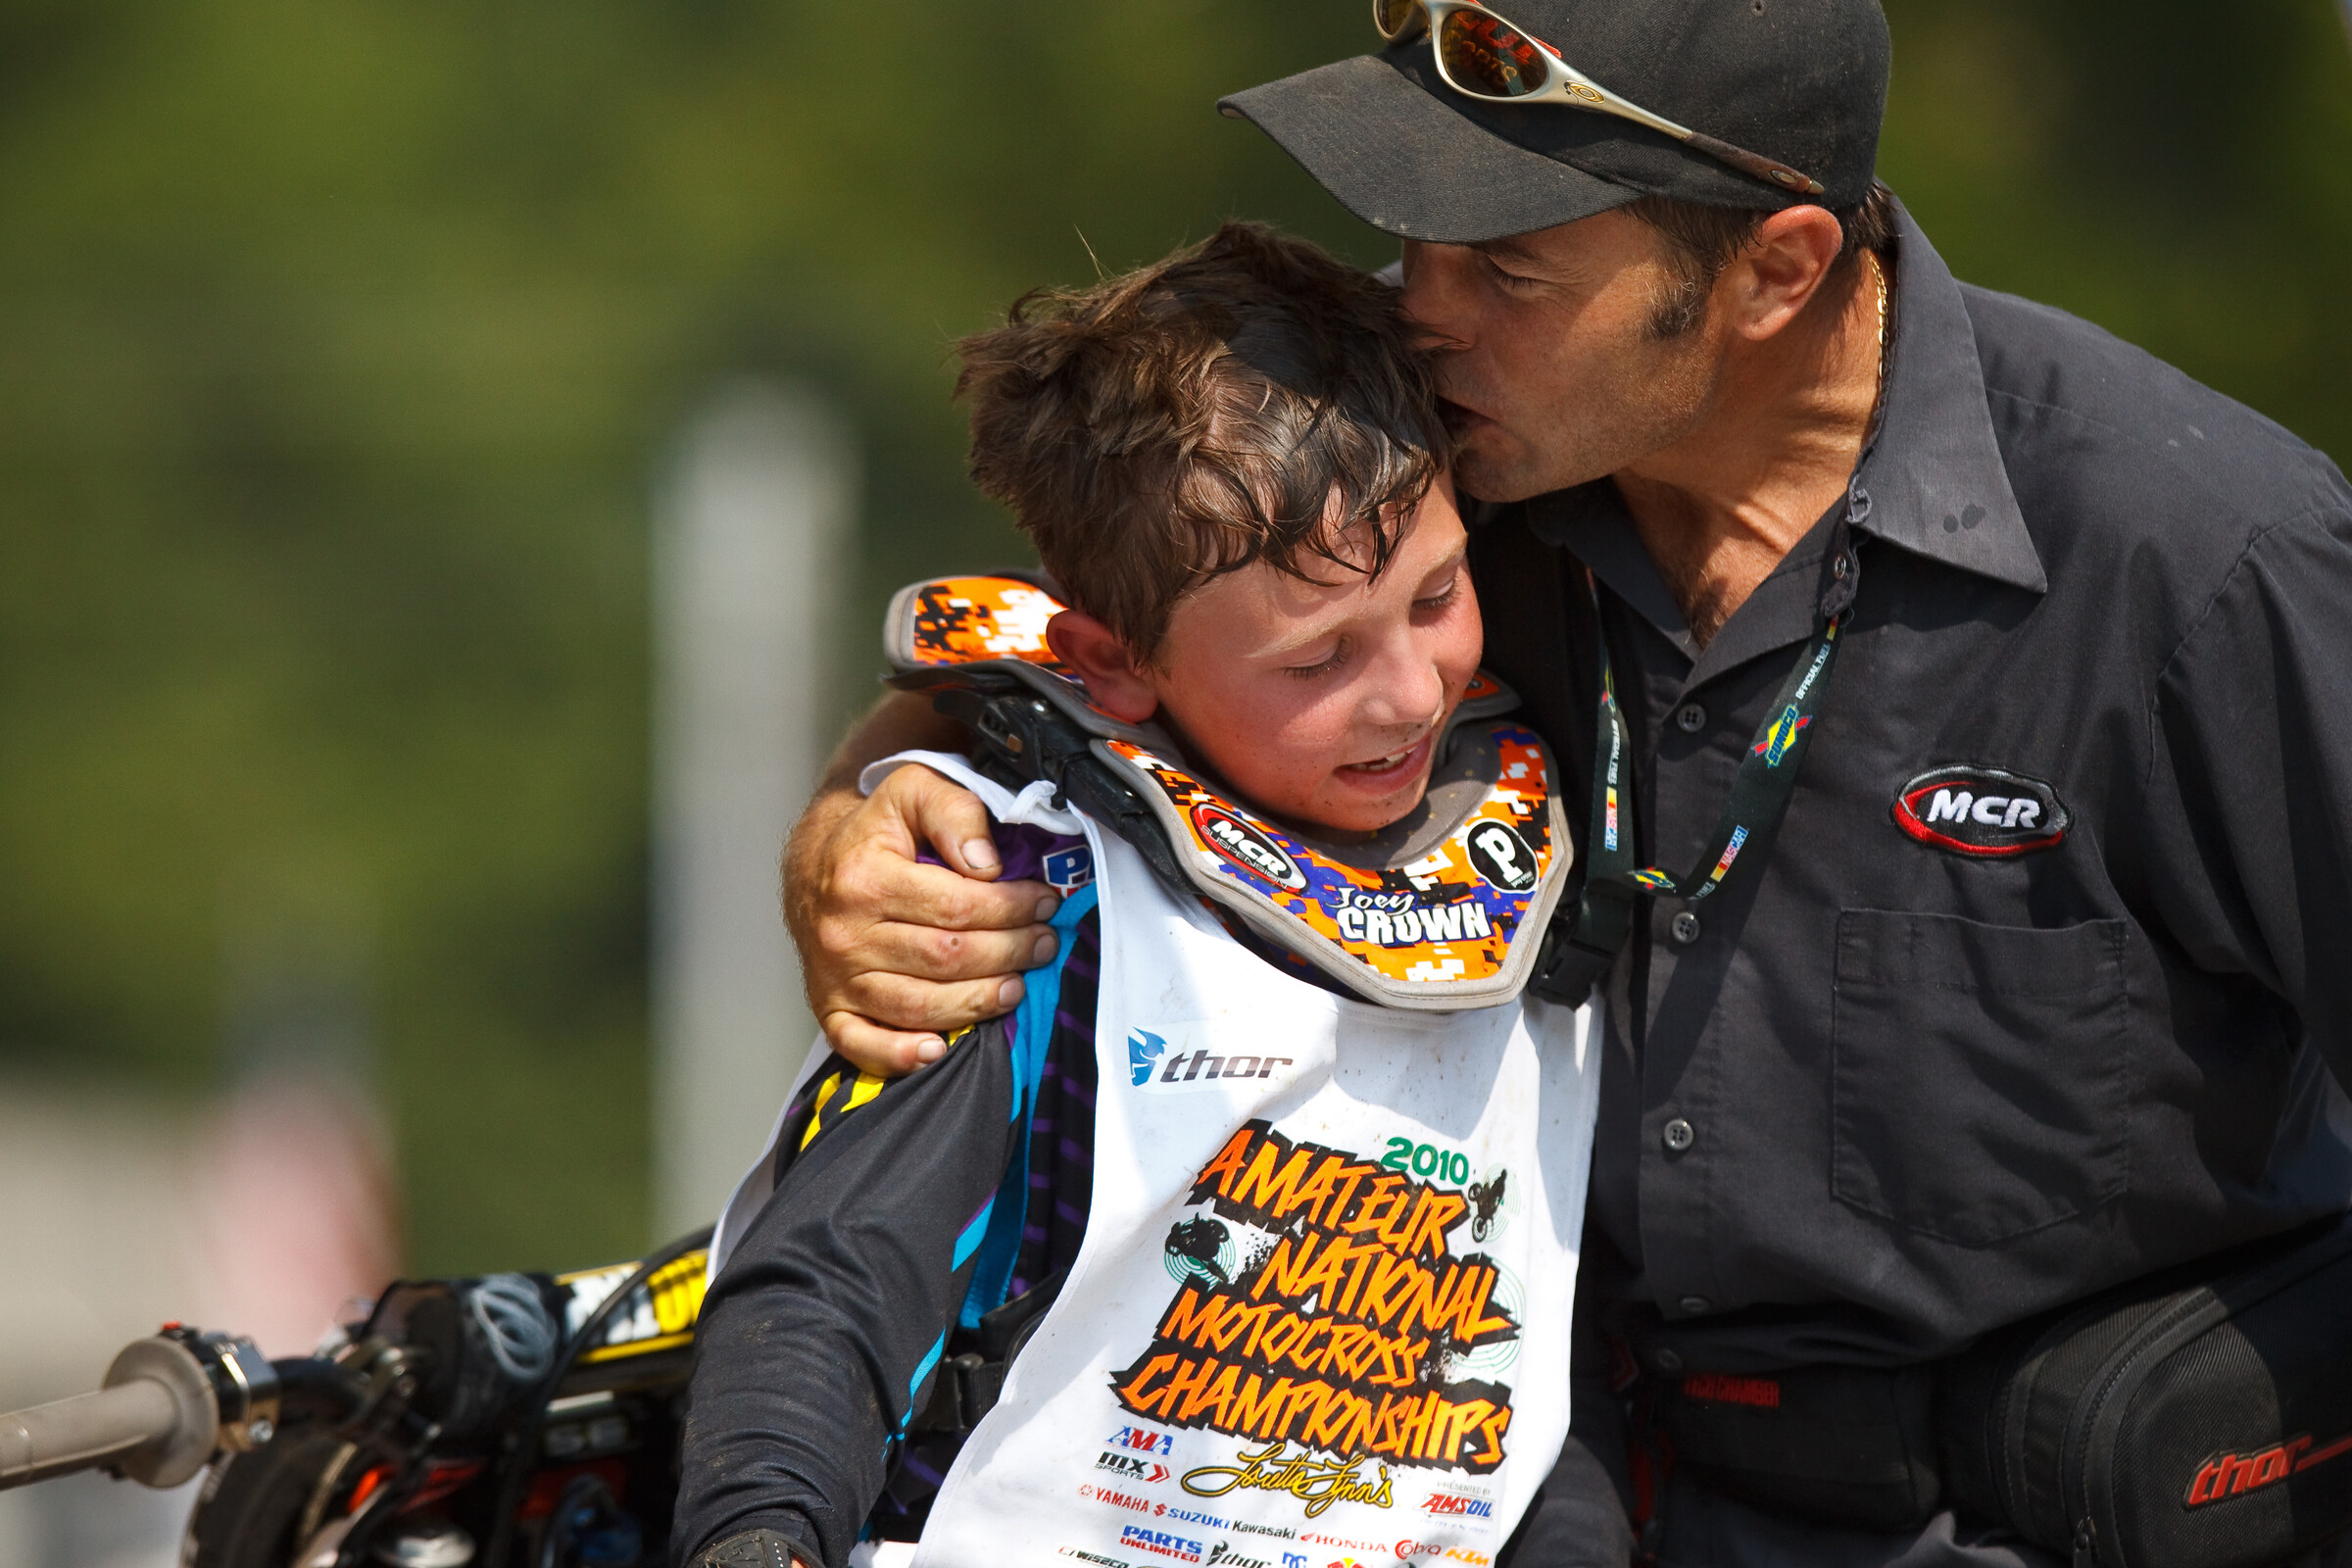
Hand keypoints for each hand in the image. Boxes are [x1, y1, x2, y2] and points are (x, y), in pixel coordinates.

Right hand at [786, 762, 1060, 1075]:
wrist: (814, 865)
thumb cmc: (875, 832)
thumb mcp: (913, 793)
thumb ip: (955, 813)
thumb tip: (987, 864)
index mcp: (864, 878)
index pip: (958, 906)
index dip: (1012, 907)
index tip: (1044, 901)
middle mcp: (844, 933)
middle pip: (946, 959)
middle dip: (1010, 953)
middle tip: (1043, 943)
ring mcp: (835, 976)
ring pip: (919, 1006)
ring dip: (978, 1002)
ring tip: (1016, 986)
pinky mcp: (829, 1007)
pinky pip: (860, 1044)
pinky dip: (899, 1055)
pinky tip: (937, 1050)